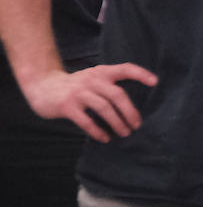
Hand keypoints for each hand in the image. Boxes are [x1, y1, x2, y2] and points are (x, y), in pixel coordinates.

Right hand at [22, 63, 157, 141]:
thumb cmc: (76, 85)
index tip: (155, 82)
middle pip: (117, 95)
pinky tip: (105, 138)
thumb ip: (109, 84)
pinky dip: (97, 131)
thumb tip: (132, 105)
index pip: (125, 68)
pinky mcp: (67, 106)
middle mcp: (92, 80)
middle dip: (130, 111)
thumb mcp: (93, 77)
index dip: (141, 74)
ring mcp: (79, 93)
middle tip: (137, 125)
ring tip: (125, 133)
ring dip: (117, 123)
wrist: (42, 86)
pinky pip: (86, 121)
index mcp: (102, 72)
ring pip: (104, 108)